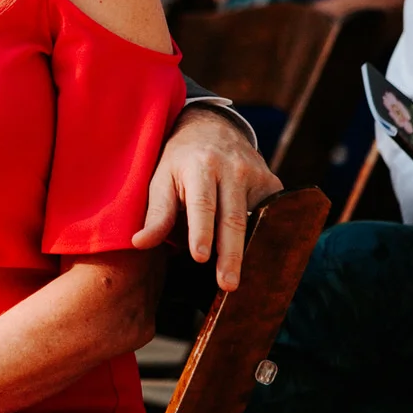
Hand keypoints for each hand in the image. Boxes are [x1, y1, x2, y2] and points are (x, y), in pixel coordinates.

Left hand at [132, 106, 280, 290]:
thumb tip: (139, 243)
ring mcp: (256, 175)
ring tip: (245, 281)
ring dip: (251, 252)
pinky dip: (265, 240)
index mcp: (200, 166)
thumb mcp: (161, 177)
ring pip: (256, 221)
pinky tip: (260, 262)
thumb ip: (156, 212)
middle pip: (233, 218)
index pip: (202, 204)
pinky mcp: (272, 183)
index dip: (201, 231)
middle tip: (228, 285)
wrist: (213, 127)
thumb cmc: (180, 159)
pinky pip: (271, 216)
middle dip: (231, 255)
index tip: (199, 257)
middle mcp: (232, 169)